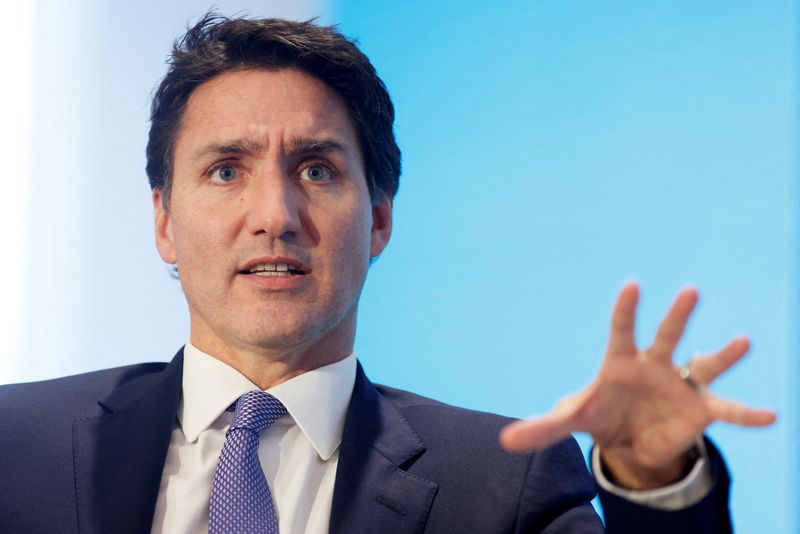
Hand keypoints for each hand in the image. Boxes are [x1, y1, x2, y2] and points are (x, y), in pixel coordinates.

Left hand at [499, 282, 775, 488]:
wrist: (627, 436)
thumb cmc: (599, 414)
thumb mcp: (571, 421)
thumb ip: (542, 428)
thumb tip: (504, 442)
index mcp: (620, 361)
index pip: (621, 330)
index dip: (626, 309)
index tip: (632, 284)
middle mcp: (655, 364)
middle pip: (668, 335)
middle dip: (677, 314)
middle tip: (690, 289)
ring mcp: (680, 384)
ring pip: (704, 363)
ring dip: (722, 354)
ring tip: (743, 341)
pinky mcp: (700, 409)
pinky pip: (727, 409)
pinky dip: (747, 414)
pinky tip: (771, 416)